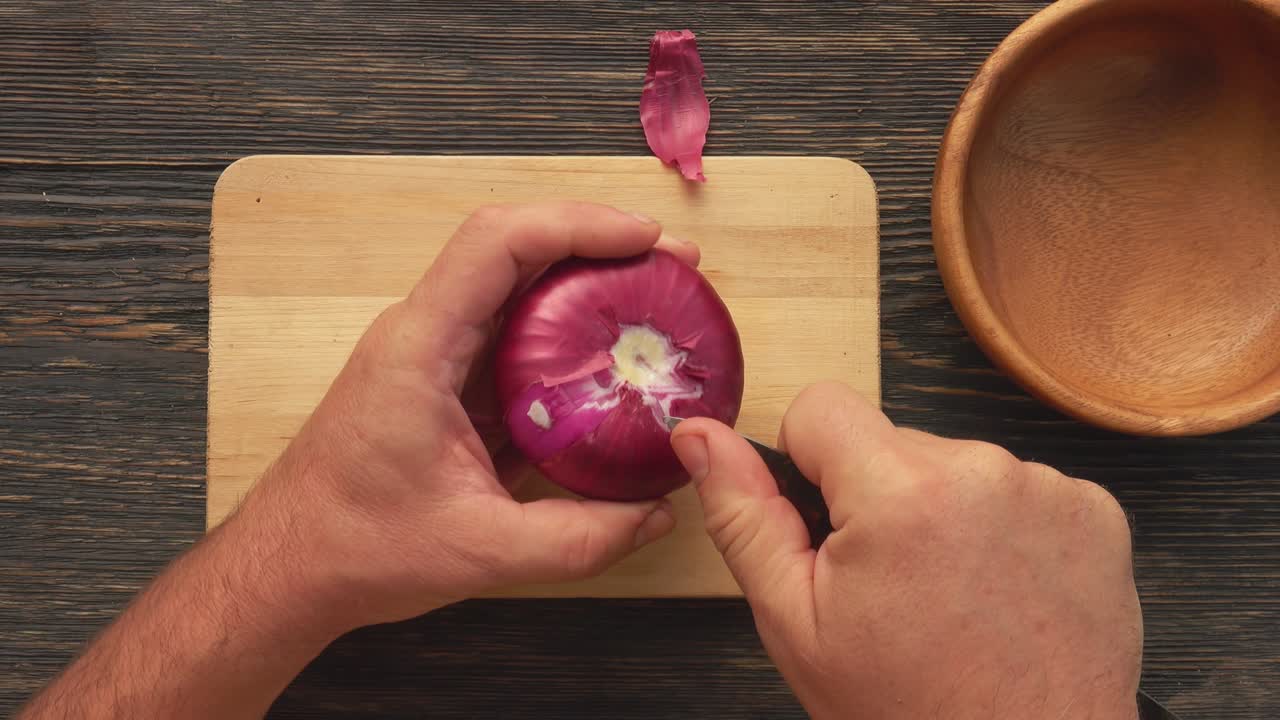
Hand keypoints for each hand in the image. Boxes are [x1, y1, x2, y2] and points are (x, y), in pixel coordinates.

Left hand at [232, 202, 693, 630]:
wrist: (293, 567)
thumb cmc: (357, 548)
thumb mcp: (479, 550)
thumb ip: (578, 539)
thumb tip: (656, 515)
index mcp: (419, 349)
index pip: (496, 244)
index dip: (576, 224)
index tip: (645, 239)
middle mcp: (424, 334)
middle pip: (515, 248)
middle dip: (599, 243)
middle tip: (674, 267)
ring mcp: (434, 354)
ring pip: (517, 286)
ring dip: (586, 282)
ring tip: (657, 300)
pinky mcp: (446, 382)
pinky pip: (513, 334)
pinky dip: (566, 330)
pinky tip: (613, 356)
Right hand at [670, 382, 1142, 719]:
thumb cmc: (909, 709)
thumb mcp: (796, 622)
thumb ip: (743, 515)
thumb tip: (699, 435)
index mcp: (900, 492)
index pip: (822, 406)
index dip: (809, 464)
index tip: (831, 527)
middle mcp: (982, 470)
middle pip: (890, 440)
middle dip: (878, 496)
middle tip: (892, 586)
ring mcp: (1048, 488)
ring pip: (953, 464)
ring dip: (941, 512)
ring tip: (949, 597)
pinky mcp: (1094, 510)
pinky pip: (1017, 487)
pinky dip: (1001, 528)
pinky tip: (996, 591)